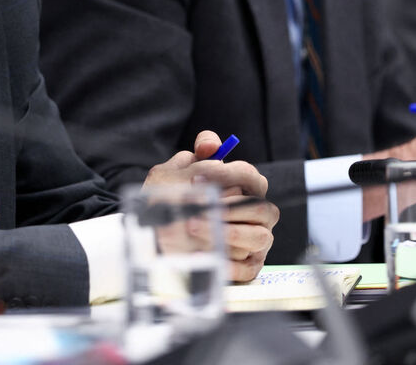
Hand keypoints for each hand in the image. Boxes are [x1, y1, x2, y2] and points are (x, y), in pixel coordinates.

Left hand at [143, 131, 278, 281]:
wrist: (155, 237)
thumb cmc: (174, 200)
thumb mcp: (178, 170)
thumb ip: (198, 152)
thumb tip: (211, 146)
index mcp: (245, 188)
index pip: (251, 177)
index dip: (228, 175)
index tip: (197, 176)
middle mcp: (257, 214)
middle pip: (260, 208)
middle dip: (230, 207)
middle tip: (198, 207)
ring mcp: (255, 241)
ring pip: (258, 237)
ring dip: (228, 233)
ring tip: (194, 228)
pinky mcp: (247, 266)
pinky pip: (248, 268)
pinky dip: (229, 263)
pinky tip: (203, 255)